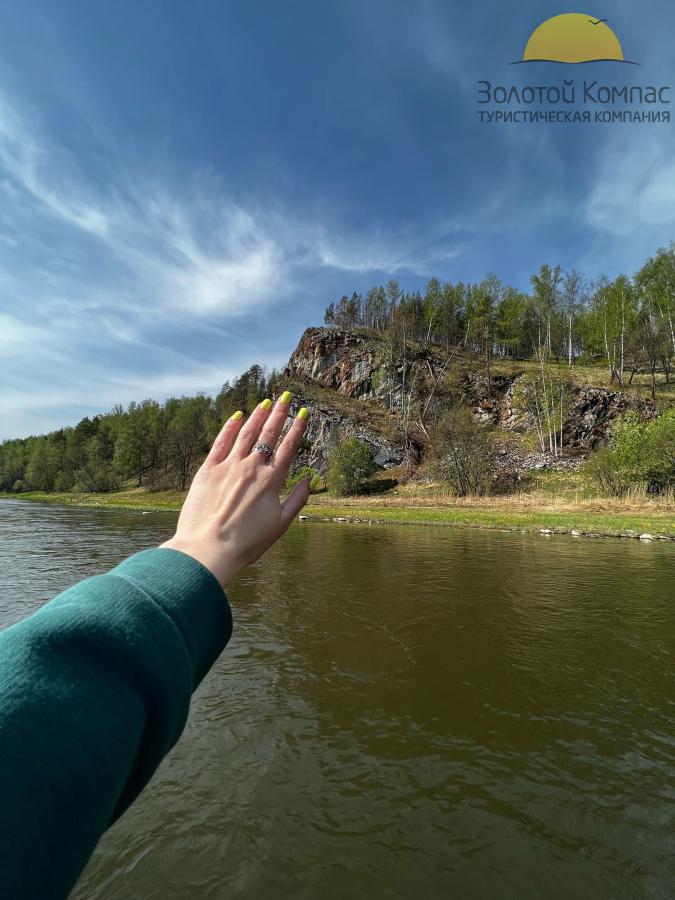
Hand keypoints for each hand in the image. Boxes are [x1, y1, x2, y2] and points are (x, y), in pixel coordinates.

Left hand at [160, 392, 309, 586]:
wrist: (208, 549)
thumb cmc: (246, 543)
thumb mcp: (280, 525)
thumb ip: (297, 499)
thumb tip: (310, 478)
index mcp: (271, 481)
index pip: (288, 448)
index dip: (298, 429)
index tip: (304, 414)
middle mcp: (252, 468)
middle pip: (269, 434)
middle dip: (279, 413)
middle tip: (286, 397)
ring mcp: (229, 466)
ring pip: (246, 433)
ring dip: (257, 416)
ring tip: (265, 402)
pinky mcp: (208, 470)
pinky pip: (221, 442)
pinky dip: (230, 427)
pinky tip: (237, 416)